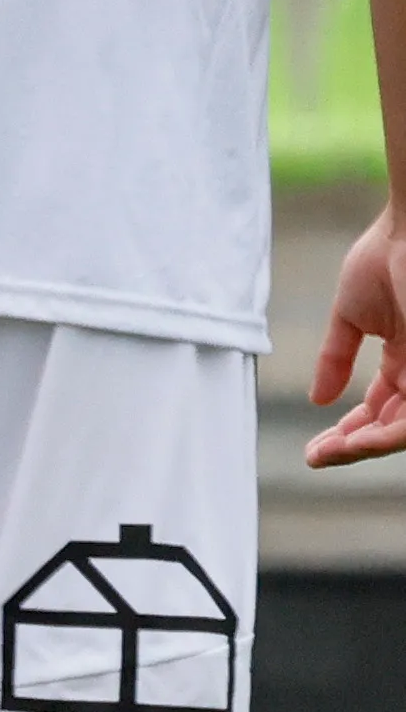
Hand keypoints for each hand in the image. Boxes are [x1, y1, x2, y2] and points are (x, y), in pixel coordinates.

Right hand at [309, 203, 405, 466]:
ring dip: (365, 447)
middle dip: (352, 444)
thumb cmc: (388, 256)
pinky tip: (354, 442)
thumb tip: (318, 397)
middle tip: (316, 456)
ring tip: (329, 453)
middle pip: (393, 424)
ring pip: (404, 428)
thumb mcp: (350, 315)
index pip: (382, 406)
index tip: (315, 446)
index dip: (349, 428)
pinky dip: (383, 436)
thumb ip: (335, 356)